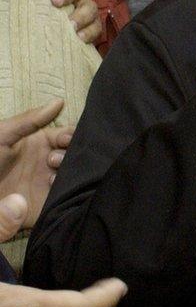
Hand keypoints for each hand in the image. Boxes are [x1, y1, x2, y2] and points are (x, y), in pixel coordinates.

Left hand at [0, 101, 71, 229]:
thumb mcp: (2, 135)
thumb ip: (30, 120)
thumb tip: (60, 101)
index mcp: (41, 144)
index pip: (68, 136)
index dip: (71, 136)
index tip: (64, 140)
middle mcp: (49, 163)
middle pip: (76, 155)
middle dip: (71, 154)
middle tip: (53, 159)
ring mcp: (50, 184)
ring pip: (76, 175)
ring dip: (69, 172)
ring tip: (51, 174)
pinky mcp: (47, 205)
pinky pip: (68, 198)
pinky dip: (68, 192)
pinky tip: (52, 187)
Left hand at [36, 0, 100, 43]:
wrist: (62, 37)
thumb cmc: (44, 17)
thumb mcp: (34, 6)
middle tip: (55, 0)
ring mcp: (86, 10)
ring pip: (89, 8)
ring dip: (80, 15)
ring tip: (71, 24)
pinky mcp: (94, 27)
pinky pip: (96, 28)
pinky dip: (89, 32)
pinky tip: (79, 38)